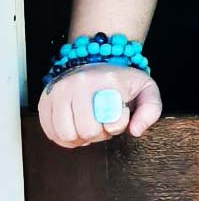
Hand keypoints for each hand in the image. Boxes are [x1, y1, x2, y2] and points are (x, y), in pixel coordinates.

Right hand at [38, 63, 162, 148]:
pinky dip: (64, 138)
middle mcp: (81, 82)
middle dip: (99, 134)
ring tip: (89, 124)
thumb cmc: (121, 81)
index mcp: (108, 80)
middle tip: (103, 121)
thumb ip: (151, 110)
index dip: (118, 125)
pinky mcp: (45, 100)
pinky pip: (51, 133)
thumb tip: (135, 130)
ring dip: (80, 138)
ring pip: (66, 135)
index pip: (113, 122)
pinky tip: (75, 126)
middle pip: (88, 131)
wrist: (98, 62)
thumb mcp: (146, 89)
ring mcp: (60, 90)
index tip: (119, 113)